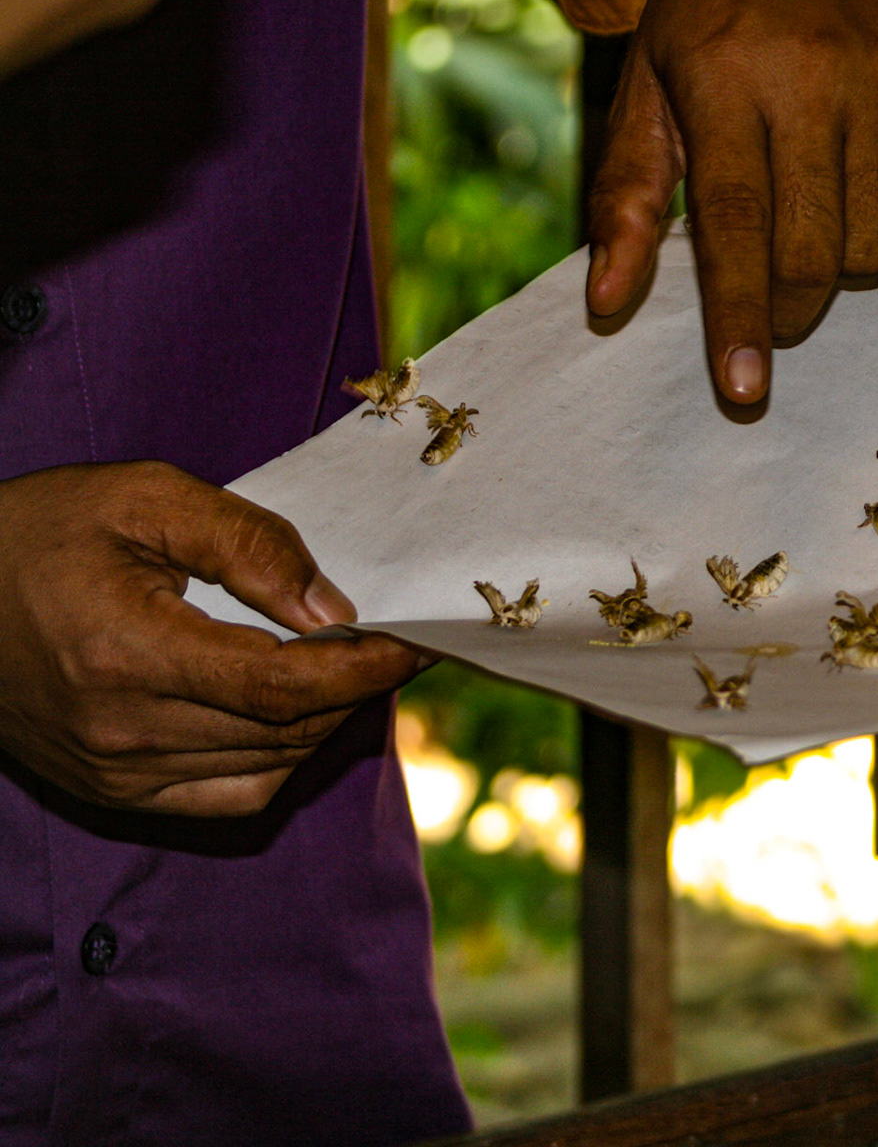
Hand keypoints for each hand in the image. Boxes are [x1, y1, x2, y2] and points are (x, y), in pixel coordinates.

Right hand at [0, 463, 421, 815]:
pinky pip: (232, 798)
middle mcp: (120, 731)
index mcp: (125, 653)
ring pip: (270, 767)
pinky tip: (297, 713)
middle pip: (288, 729)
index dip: (367, 667)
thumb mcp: (141, 498)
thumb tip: (331, 607)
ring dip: (328, 722)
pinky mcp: (111, 793)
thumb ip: (245, 543)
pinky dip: (283, 760)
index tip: (420, 640)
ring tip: (354, 668)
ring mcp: (113, 774)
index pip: (284, 684)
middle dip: (361, 687)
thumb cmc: (36, 532)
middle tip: (400, 644)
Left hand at [587, 0, 877, 403]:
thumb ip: (627, 193)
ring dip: (848, 275)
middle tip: (777, 318)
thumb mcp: (649, 79)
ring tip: (820, 252)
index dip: (740, 316)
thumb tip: (607, 302)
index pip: (735, 225)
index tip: (745, 387)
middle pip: (813, 245)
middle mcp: (812, 77)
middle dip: (792, 309)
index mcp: (725, 78)